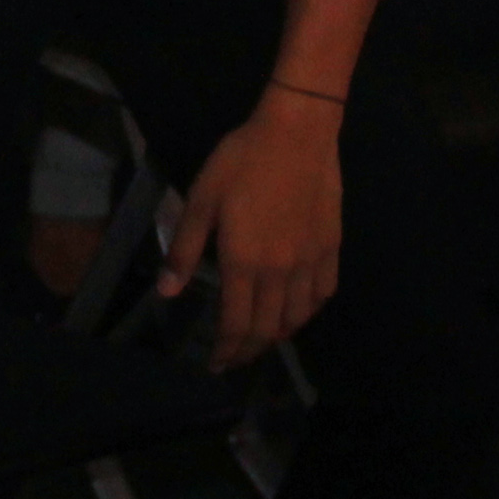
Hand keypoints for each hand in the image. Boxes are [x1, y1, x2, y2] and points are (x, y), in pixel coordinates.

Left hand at [159, 96, 344, 370]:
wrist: (296, 132)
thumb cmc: (242, 160)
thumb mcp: (201, 198)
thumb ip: (185, 249)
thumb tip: (168, 292)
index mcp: (244, 262)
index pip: (236, 324)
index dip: (226, 351)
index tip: (216, 365)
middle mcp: (280, 271)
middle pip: (267, 329)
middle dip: (249, 351)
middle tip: (235, 359)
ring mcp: (309, 261)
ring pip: (297, 317)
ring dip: (278, 335)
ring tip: (262, 338)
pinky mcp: (331, 247)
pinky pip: (323, 293)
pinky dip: (308, 311)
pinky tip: (297, 309)